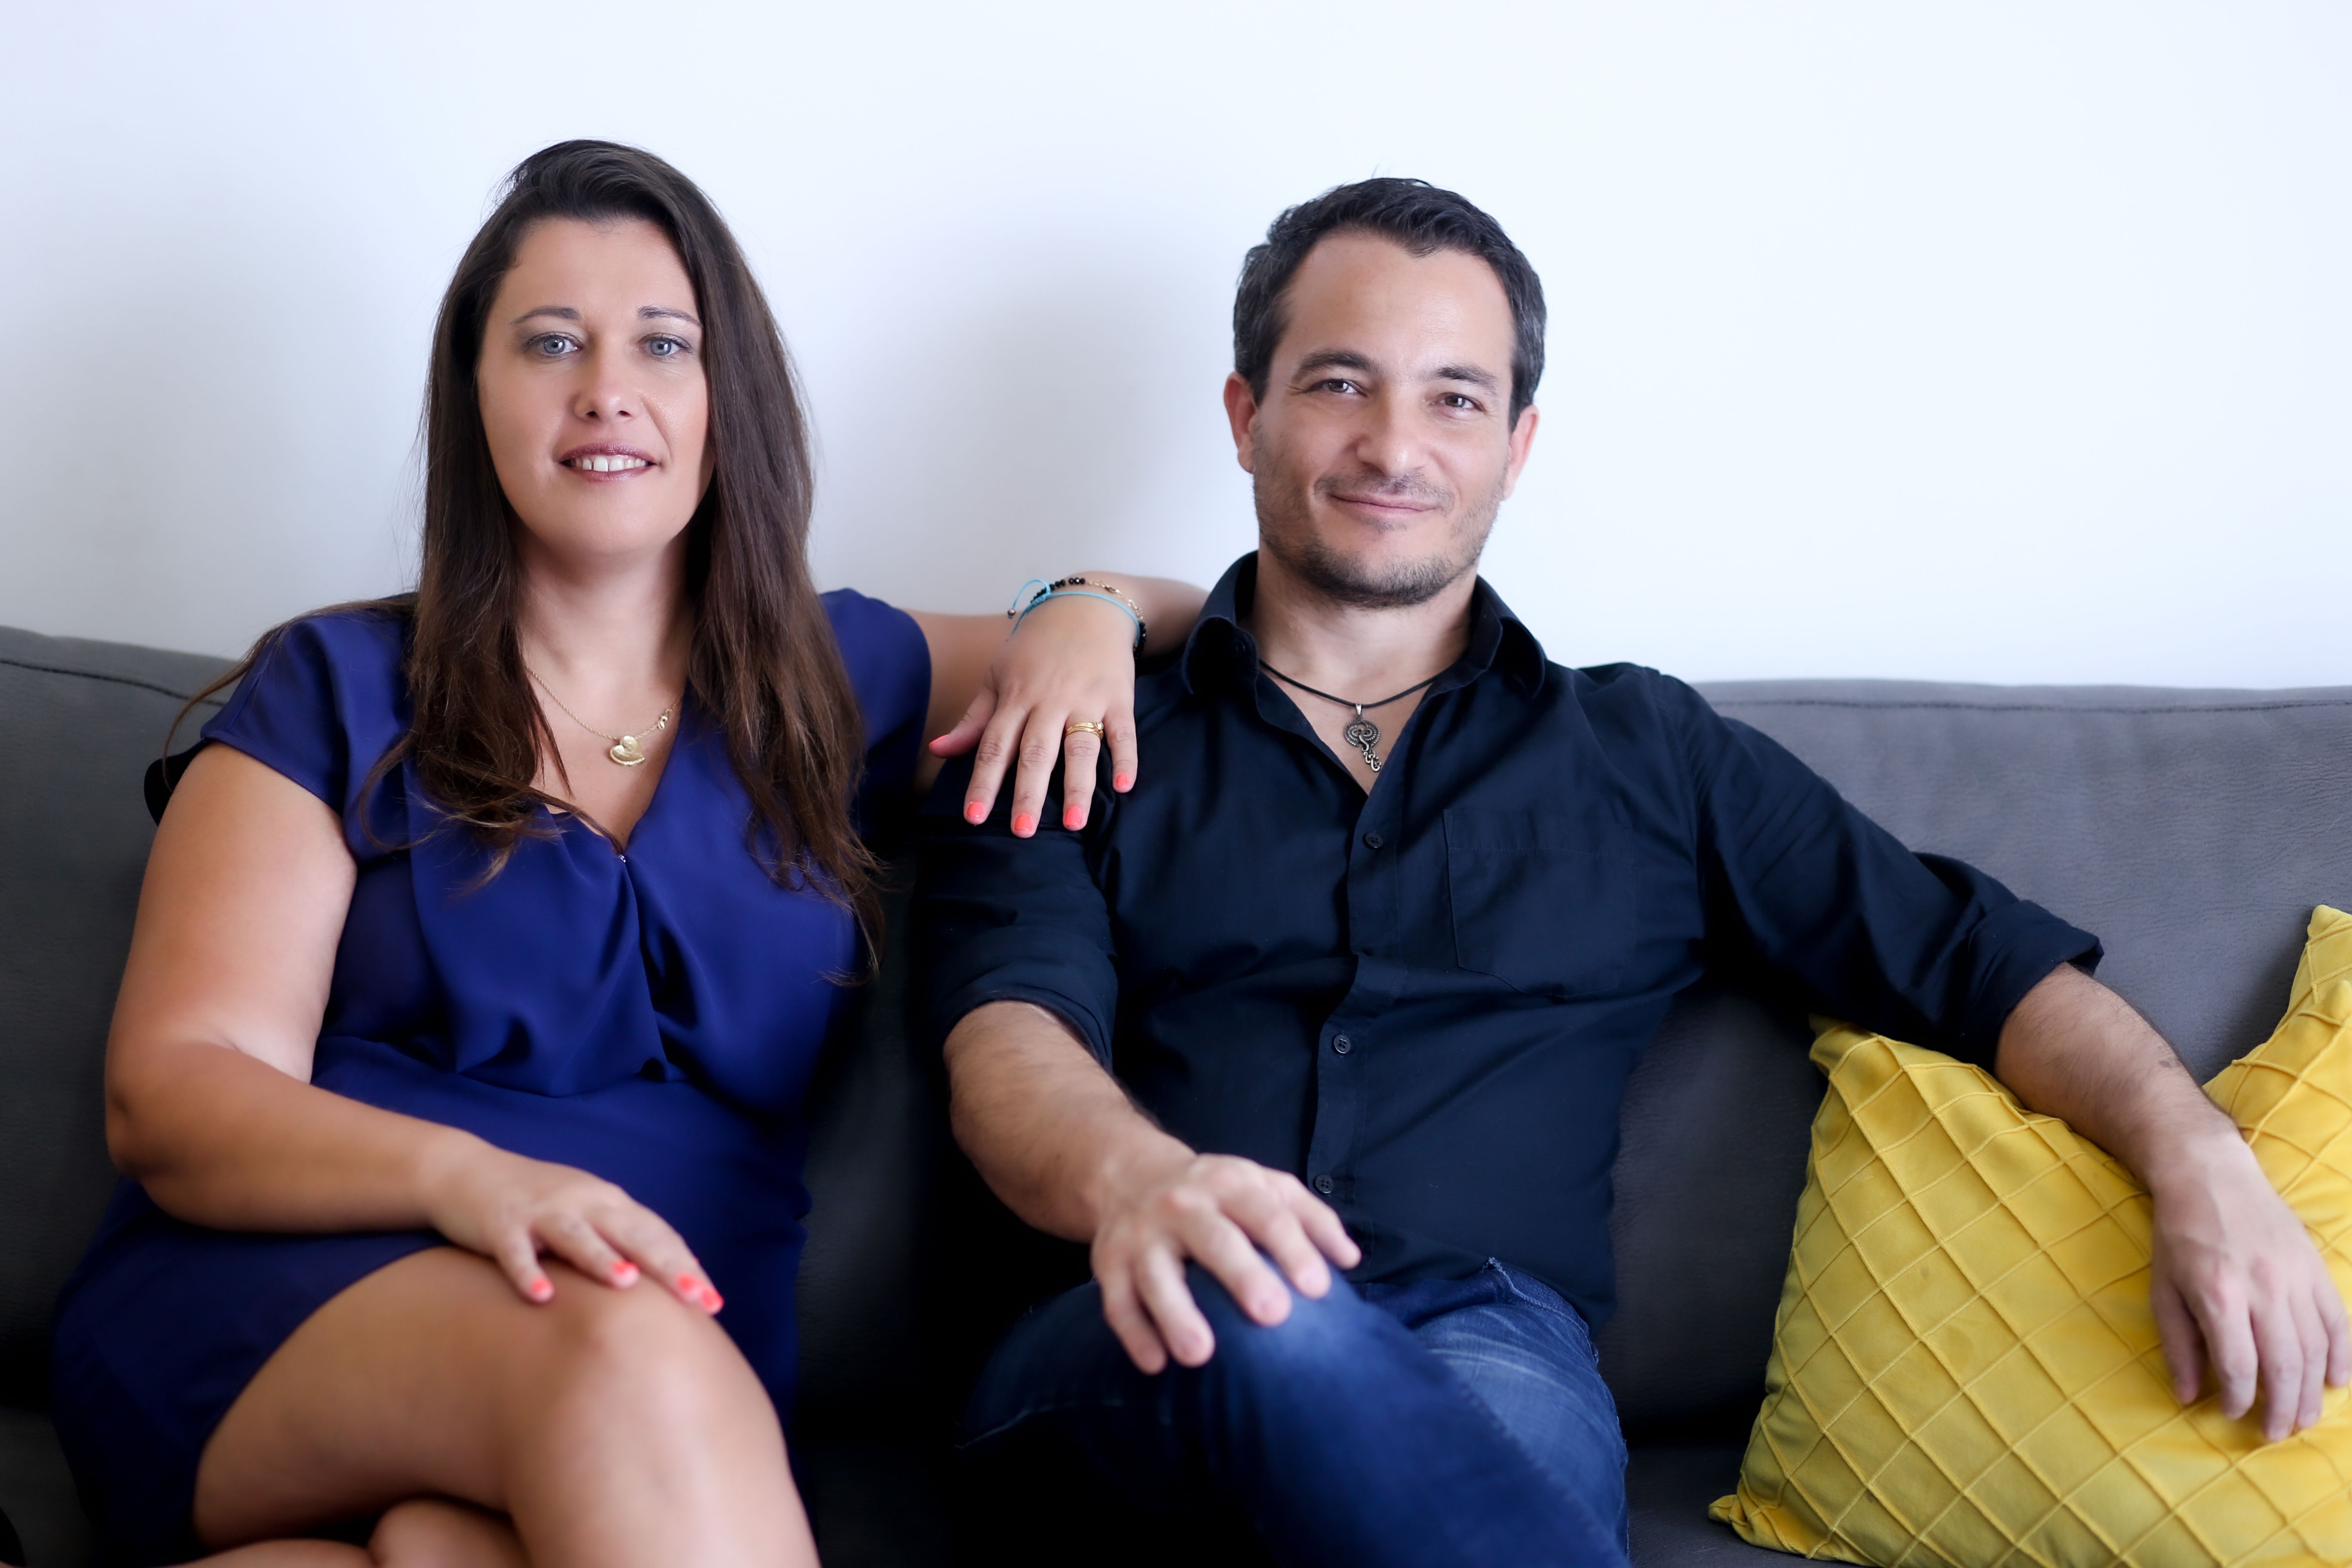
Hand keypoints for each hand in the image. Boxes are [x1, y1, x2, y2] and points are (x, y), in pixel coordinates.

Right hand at [420, 1138, 721, 1313]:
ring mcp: (541, 1212)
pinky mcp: (501, 1224)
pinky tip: (541, 1297)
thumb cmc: (536, 1202)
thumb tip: (670, 1274)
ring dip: (602, 1259)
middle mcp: (582, 1202)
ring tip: (627, 1283)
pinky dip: (528, 1272)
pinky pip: (515, 1252)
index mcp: (608, 1202)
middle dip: (667, 1266)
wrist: (466, 1170)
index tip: (714, 1300)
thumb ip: (622, 1238)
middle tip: (698, 1298)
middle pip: (632, 1234)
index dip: (686, 1265)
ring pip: (577, 1236)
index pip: (657, 1234)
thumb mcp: (586, 1213)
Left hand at [927, 593, 1139, 837]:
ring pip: (1079, 748)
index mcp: (1015, 698)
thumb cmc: (1035, 648)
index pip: (994, 746)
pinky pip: (1123, 732)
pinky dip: (1125, 758)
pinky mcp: (1118, 698)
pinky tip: (1122, 786)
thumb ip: (974, 719)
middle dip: (1028, 792)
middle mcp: (1049, 701)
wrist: (1086, 607)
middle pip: (1036, 752)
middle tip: (1021, 831)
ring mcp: (1086, 700)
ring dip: (1077, 787)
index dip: (983, 782)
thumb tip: (939, 751)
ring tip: (1074, 824)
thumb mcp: (998, 676)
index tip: (973, 818)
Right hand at [1089, 1149, 1361, 1373]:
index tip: (1319, 1289)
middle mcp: (1182, 1205)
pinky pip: (1117, 1302)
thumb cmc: (1216, 1193)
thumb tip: (1350, 1259)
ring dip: (1176, 1314)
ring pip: (1157, 1276)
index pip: (1267, 1213)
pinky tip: (1154, 1365)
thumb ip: (1310, 1217)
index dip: (1294, 1248)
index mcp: (1228, 1184)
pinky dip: (1133, 1334)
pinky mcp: (1108, 1264)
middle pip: (1214, 1239)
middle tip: (1272, 1315)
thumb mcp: (1264, 1186)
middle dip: (1242, 1275)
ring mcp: (1141, 1236)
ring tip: (1201, 1355)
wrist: (1129, 1174)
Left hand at [2147, 1131, 2350, 1437]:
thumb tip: (2188, 1396)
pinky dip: (2342, 1357)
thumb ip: (2177, 1344)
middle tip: (2275, 1433)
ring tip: (2302, 1419)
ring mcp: (2295, 1278)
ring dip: (2311, 1393)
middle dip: (2282, 1408)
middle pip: (2284, 1365)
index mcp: (2219, 1295)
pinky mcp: (2316, 1269)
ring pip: (2316, 1350)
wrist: (2209, 1175)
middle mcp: (2263, 1290)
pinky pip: (2338, 1322)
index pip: (2240, 1366)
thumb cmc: (2178, 1234)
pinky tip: (2337, 1383)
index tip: (2234, 1414)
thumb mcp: (2162, 1287)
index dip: (2240, 1399)